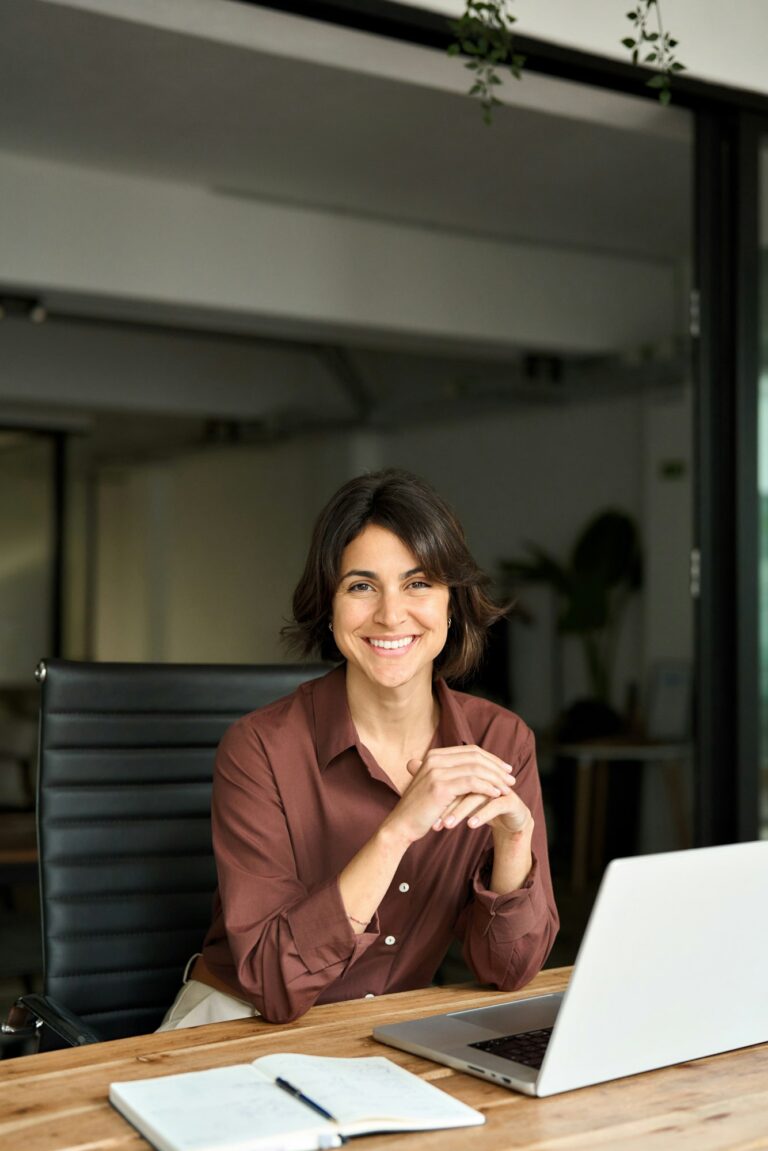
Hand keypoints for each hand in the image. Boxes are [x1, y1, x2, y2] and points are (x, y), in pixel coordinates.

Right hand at [382, 745, 516, 845]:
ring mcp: (437, 771)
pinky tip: (497, 794)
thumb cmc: (419, 809)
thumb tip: (473, 771)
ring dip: (495, 778)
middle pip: (475, 756)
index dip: (490, 759)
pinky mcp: (440, 787)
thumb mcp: (433, 785)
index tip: (505, 769)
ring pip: (476, 769)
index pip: (470, 750)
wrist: (401, 825)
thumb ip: (449, 774)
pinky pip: (472, 782)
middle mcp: (435, 759)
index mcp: (434, 755)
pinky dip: (487, 787)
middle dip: (496, 767)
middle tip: (511, 778)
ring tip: (508, 788)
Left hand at [431, 766, 531, 840]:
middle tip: (434, 821)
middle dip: (447, 804)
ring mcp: (500, 786)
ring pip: (477, 795)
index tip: (423, 814)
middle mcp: (487, 775)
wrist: (510, 821)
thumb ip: (438, 783)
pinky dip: (482, 815)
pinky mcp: (511, 800)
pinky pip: (495, 805)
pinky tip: (470, 825)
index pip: (454, 777)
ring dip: (461, 811)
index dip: (438, 794)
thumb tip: (409, 764)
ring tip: (448, 826)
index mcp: (473, 771)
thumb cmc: (481, 806)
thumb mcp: (459, 796)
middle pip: (464, 783)